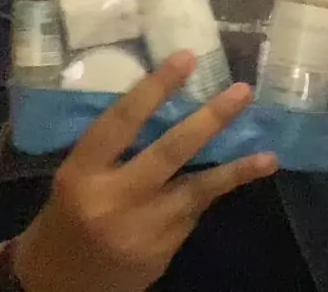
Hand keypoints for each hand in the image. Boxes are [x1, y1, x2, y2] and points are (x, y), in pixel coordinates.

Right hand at [14, 51, 276, 291]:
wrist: (60, 285)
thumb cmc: (67, 216)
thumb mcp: (78, 176)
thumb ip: (114, 149)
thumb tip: (166, 104)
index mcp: (82, 173)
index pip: (122, 121)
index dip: (156, 87)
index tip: (186, 58)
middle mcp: (114, 200)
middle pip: (169, 152)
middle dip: (210, 120)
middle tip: (242, 91)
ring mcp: (142, 230)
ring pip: (196, 189)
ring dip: (235, 169)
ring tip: (267, 155)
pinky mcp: (163, 252)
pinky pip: (194, 211)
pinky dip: (215, 190)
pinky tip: (241, 176)